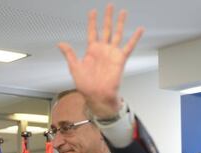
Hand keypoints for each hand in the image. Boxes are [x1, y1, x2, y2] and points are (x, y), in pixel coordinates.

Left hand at [58, 4, 143, 118]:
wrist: (97, 95)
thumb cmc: (86, 85)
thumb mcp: (74, 68)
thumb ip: (69, 54)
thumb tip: (60, 43)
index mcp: (91, 51)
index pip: (92, 32)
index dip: (92, 22)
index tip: (93, 11)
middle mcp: (102, 50)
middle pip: (105, 29)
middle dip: (107, 18)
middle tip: (110, 6)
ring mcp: (112, 53)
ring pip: (117, 34)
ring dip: (120, 23)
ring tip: (123, 12)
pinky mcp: (120, 59)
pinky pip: (129, 46)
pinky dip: (134, 38)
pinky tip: (139, 29)